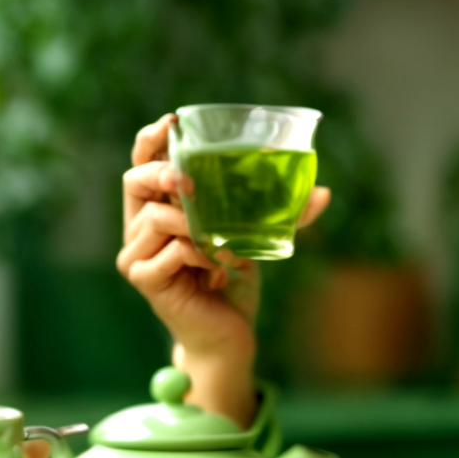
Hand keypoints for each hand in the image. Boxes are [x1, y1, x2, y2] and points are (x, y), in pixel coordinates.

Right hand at [117, 114, 329, 425]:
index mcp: (157, 208)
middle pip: (135, 180)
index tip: (173, 122)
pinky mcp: (144, 278)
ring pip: (157, 217)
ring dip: (196, 224)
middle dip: (165, 173)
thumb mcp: (254, 237)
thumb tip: (323, 193)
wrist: (228, 335)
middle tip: (194, 181)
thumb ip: (281, 214)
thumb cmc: (233, 280)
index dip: (151, 140)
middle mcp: (138, 228)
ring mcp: (136, 254)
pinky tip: (218, 267)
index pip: (140, 163)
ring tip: (223, 244)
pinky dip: (199, 253)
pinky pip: (172, 250)